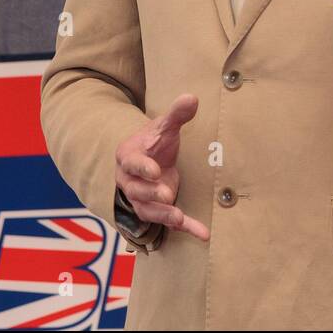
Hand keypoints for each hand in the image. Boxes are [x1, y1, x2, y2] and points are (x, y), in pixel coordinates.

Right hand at [114, 93, 209, 240]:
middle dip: (150, 193)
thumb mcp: (165, 127)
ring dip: (162, 214)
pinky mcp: (158, 209)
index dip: (142, 167)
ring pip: (147, 210)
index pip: (132, 163)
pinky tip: (203, 234)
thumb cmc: (155, 142)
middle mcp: (130, 180)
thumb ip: (177, 115)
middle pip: (136, 190)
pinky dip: (186, 227)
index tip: (155, 170)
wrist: (149, 158)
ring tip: (178, 218)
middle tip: (166, 194)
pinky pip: (169, 221)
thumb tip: (191, 98)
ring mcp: (142, 198)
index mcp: (129, 156)